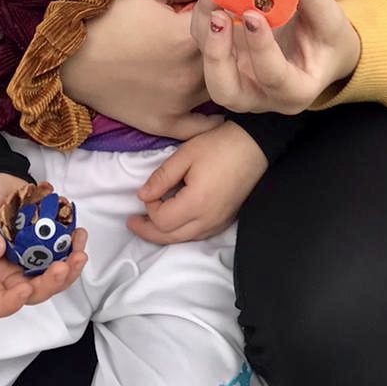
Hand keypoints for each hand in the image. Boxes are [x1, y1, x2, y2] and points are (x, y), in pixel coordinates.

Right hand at [0, 173, 87, 318]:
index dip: (9, 304)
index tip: (23, 288)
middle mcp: (10, 275)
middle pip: (32, 294)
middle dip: (50, 284)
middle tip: (63, 265)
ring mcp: (31, 263)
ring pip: (53, 280)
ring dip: (70, 271)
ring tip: (79, 252)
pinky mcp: (46, 249)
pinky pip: (63, 257)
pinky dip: (74, 250)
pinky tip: (79, 234)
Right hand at [61, 0, 220, 140]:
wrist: (69, 59)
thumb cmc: (106, 21)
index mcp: (188, 37)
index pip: (225, 19)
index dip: (231, 10)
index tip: (235, 2)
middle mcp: (191, 73)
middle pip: (230, 59)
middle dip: (235, 45)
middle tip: (243, 37)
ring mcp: (180, 101)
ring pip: (221, 90)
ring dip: (226, 77)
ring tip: (233, 66)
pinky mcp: (165, 122)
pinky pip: (201, 126)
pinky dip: (213, 118)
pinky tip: (219, 108)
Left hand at [127, 123, 267, 245]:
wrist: (254, 145)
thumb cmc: (219, 146)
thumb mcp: (185, 155)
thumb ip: (161, 177)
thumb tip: (142, 196)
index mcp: (196, 204)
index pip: (162, 220)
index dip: (148, 208)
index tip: (148, 191)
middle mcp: (208, 220)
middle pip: (170, 238)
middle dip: (148, 231)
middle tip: (131, 222)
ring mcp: (219, 223)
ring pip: (184, 239)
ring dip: (164, 234)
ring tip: (148, 224)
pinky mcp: (226, 220)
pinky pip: (198, 235)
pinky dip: (181, 232)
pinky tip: (174, 222)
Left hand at [191, 0, 360, 113]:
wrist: (319, 49)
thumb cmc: (327, 38)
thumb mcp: (330, 19)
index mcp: (296, 92)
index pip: (273, 77)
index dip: (260, 48)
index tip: (252, 14)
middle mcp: (261, 95)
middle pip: (226, 91)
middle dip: (217, 54)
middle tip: (219, 15)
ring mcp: (239, 81)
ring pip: (208, 64)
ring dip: (205, 27)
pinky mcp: (225, 60)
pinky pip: (206, 41)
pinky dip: (204, 14)